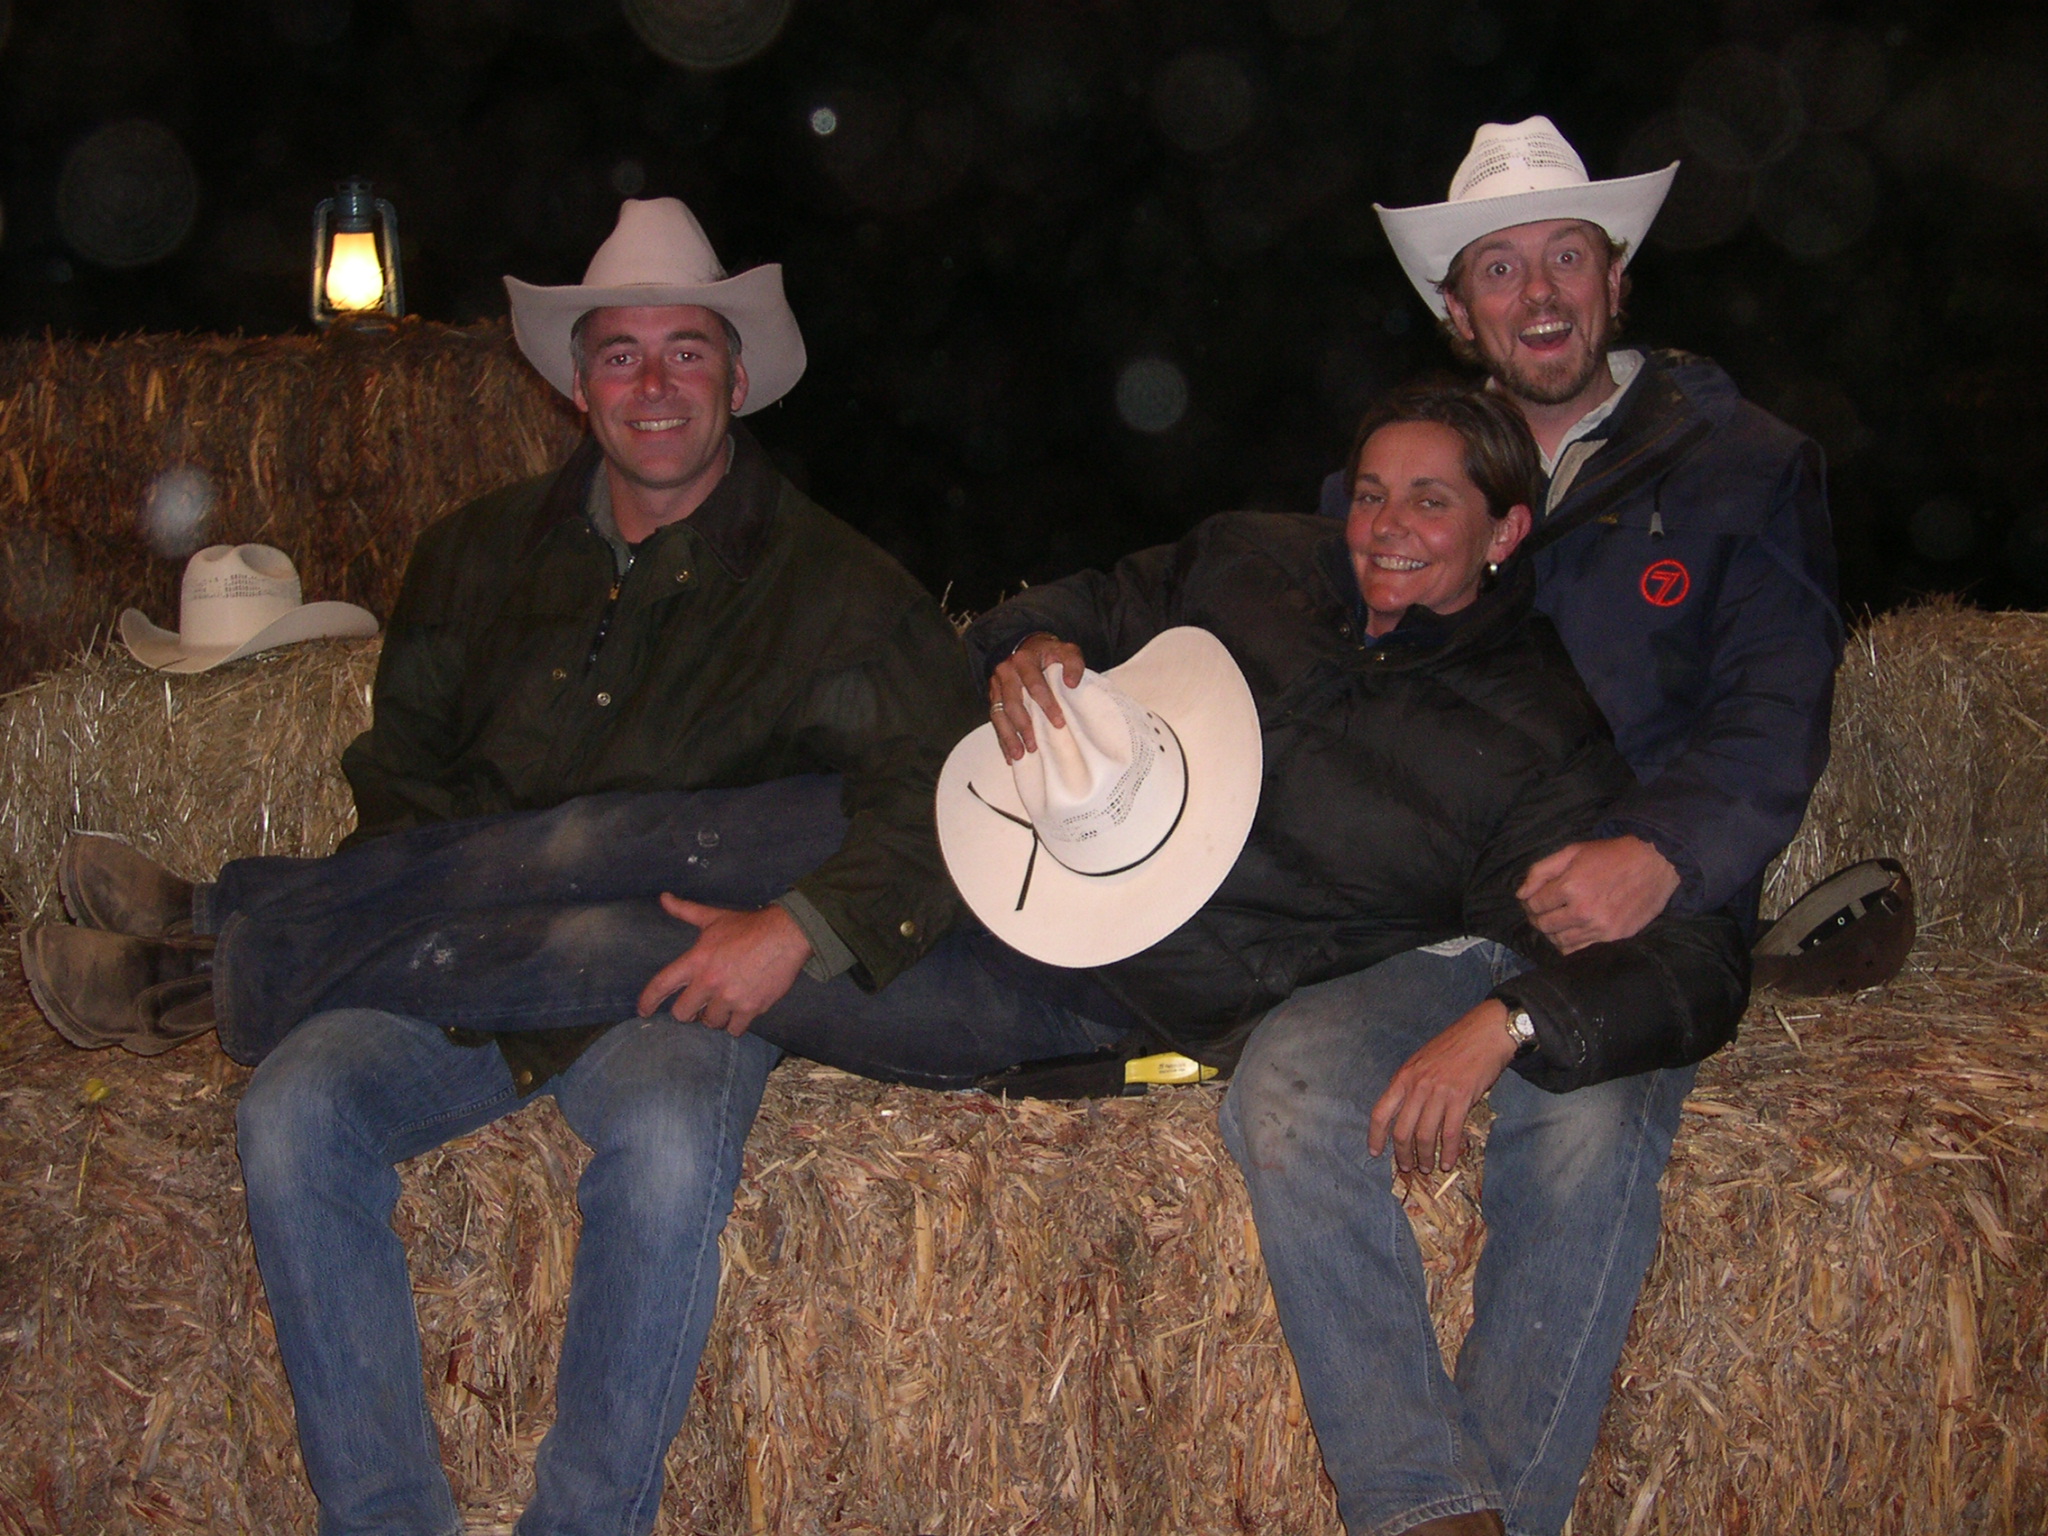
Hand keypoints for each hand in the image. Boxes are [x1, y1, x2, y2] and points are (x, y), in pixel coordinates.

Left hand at [636, 898, 812, 1034]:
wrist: (786, 935)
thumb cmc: (748, 926)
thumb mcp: (713, 918)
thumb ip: (685, 911)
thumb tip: (664, 898)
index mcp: (696, 960)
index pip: (661, 985)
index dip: (647, 1001)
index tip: (643, 1011)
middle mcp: (709, 982)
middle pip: (683, 1013)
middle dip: (689, 1011)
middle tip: (698, 1004)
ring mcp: (730, 998)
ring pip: (710, 1023)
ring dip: (714, 1017)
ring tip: (722, 1005)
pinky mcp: (751, 1008)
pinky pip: (734, 1029)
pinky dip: (735, 1024)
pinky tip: (739, 1013)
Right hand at [988, 632, 1086, 762]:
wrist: (1029, 648)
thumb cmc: (1049, 654)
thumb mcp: (1066, 651)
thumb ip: (1073, 663)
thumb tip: (1071, 683)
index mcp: (1024, 660)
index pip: (1034, 684)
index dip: (1047, 704)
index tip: (1059, 723)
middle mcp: (1006, 672)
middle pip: (1012, 703)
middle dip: (1023, 726)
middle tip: (1034, 745)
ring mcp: (997, 685)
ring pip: (999, 714)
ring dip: (1009, 736)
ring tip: (1019, 755)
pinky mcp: (993, 696)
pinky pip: (995, 720)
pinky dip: (1002, 739)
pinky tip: (1009, 756)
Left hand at [1368, 1001, 1521, 1173]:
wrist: (1484, 1033)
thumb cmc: (1453, 1046)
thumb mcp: (1421, 1061)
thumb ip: (1411, 1085)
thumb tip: (1405, 1113)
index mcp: (1403, 1077)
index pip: (1381, 1112)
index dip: (1375, 1136)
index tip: (1374, 1152)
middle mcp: (1417, 1087)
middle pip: (1402, 1131)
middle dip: (1403, 1154)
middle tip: (1407, 1167)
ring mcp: (1439, 1093)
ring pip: (1425, 1136)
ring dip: (1425, 1157)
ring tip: (1427, 1167)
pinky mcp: (1461, 1099)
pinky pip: (1451, 1134)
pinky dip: (1448, 1152)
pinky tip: (1449, 1162)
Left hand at [1517, 835, 1680, 953]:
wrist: (1654, 863)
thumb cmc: (1611, 855)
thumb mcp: (1572, 852)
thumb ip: (1541, 871)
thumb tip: (1521, 894)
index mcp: (1570, 887)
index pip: (1533, 904)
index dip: (1529, 901)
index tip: (1534, 898)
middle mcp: (1583, 911)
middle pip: (1544, 925)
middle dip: (1537, 917)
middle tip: (1542, 910)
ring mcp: (1599, 927)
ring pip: (1559, 941)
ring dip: (1552, 932)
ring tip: (1557, 920)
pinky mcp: (1614, 938)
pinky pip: (1580, 951)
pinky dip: (1569, 945)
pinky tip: (1571, 932)